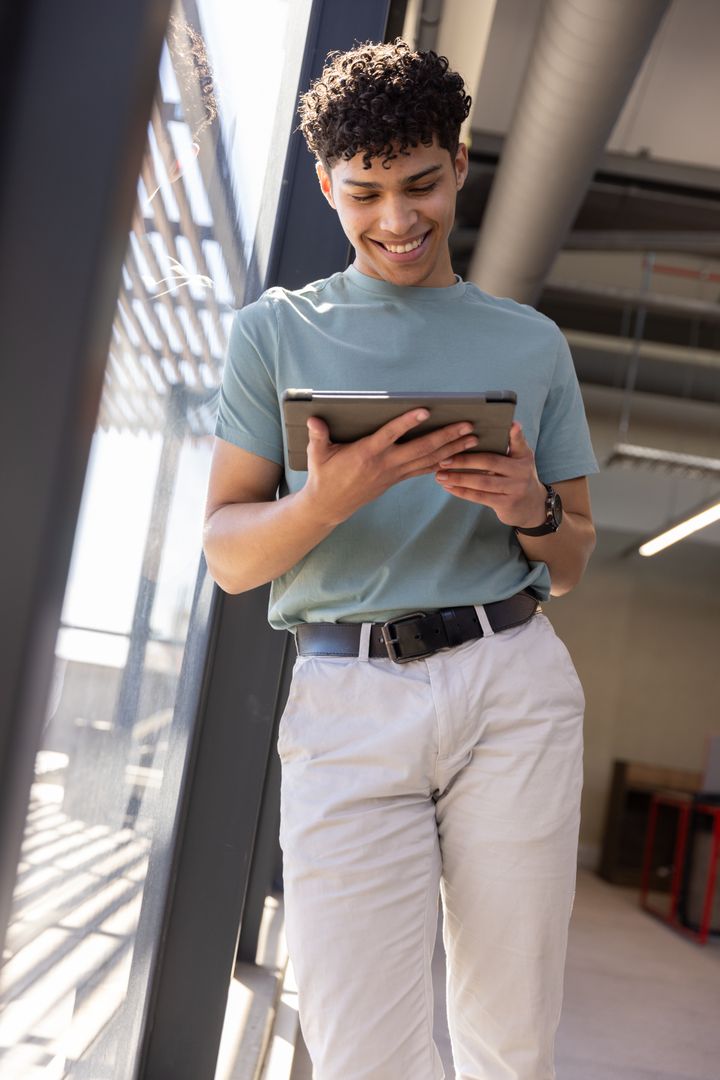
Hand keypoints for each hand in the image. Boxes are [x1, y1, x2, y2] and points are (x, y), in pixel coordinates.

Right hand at [300, 409, 478, 526]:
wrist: (329, 505)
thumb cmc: (324, 475)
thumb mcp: (318, 454)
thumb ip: (318, 435)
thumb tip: (313, 418)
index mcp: (367, 452)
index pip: (390, 434)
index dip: (407, 422)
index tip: (425, 410)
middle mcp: (385, 463)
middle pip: (421, 448)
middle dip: (446, 437)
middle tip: (467, 426)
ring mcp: (393, 473)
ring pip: (428, 460)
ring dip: (452, 449)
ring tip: (472, 439)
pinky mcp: (395, 479)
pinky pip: (423, 470)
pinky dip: (441, 462)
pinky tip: (456, 457)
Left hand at [434, 421, 546, 527]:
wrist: (532, 506)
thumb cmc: (520, 476)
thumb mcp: (522, 458)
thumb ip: (515, 442)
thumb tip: (512, 423)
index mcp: (524, 457)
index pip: (516, 442)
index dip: (513, 434)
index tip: (508, 424)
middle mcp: (521, 472)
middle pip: (490, 463)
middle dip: (464, 461)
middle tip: (444, 460)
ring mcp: (514, 490)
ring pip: (482, 482)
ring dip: (459, 478)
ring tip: (440, 475)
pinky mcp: (506, 505)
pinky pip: (481, 497)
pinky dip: (463, 492)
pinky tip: (449, 487)